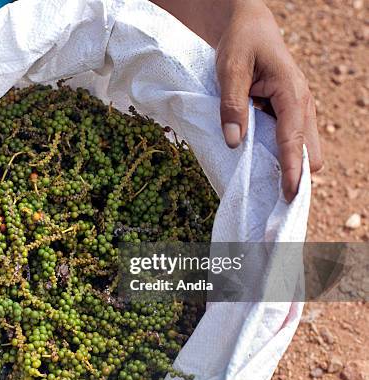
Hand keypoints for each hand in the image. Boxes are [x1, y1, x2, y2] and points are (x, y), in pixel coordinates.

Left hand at [215, 1, 322, 201]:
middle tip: (272, 195)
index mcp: (291, 93)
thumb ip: (232, 105)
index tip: (289, 195)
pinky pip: (290, 139)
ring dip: (287, 164)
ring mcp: (298, 108)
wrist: (249, 26)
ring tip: (265, 184)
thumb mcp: (230, 69)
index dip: (291, 168)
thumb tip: (234, 142)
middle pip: (308, 150)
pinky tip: (259, 162)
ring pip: (302, 146)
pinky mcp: (288, 112)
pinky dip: (279, 153)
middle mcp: (302, 103)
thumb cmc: (241, 43)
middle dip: (294, 171)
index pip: (293, 139)